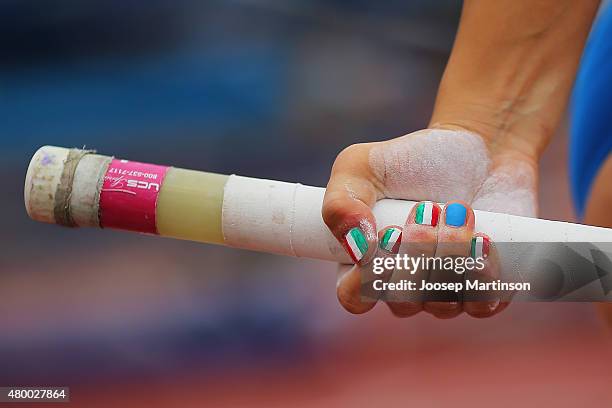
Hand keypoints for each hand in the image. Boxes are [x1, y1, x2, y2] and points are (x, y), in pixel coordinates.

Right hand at [322, 127, 536, 317]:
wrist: (479, 148)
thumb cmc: (411, 160)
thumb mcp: (360, 166)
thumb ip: (340, 203)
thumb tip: (356, 247)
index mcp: (365, 263)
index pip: (354, 298)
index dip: (369, 277)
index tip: (389, 234)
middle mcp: (404, 286)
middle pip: (403, 302)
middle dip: (417, 252)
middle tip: (428, 208)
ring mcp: (445, 292)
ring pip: (443, 303)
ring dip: (452, 254)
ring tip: (459, 209)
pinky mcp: (487, 290)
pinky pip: (484, 304)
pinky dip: (483, 271)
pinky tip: (484, 237)